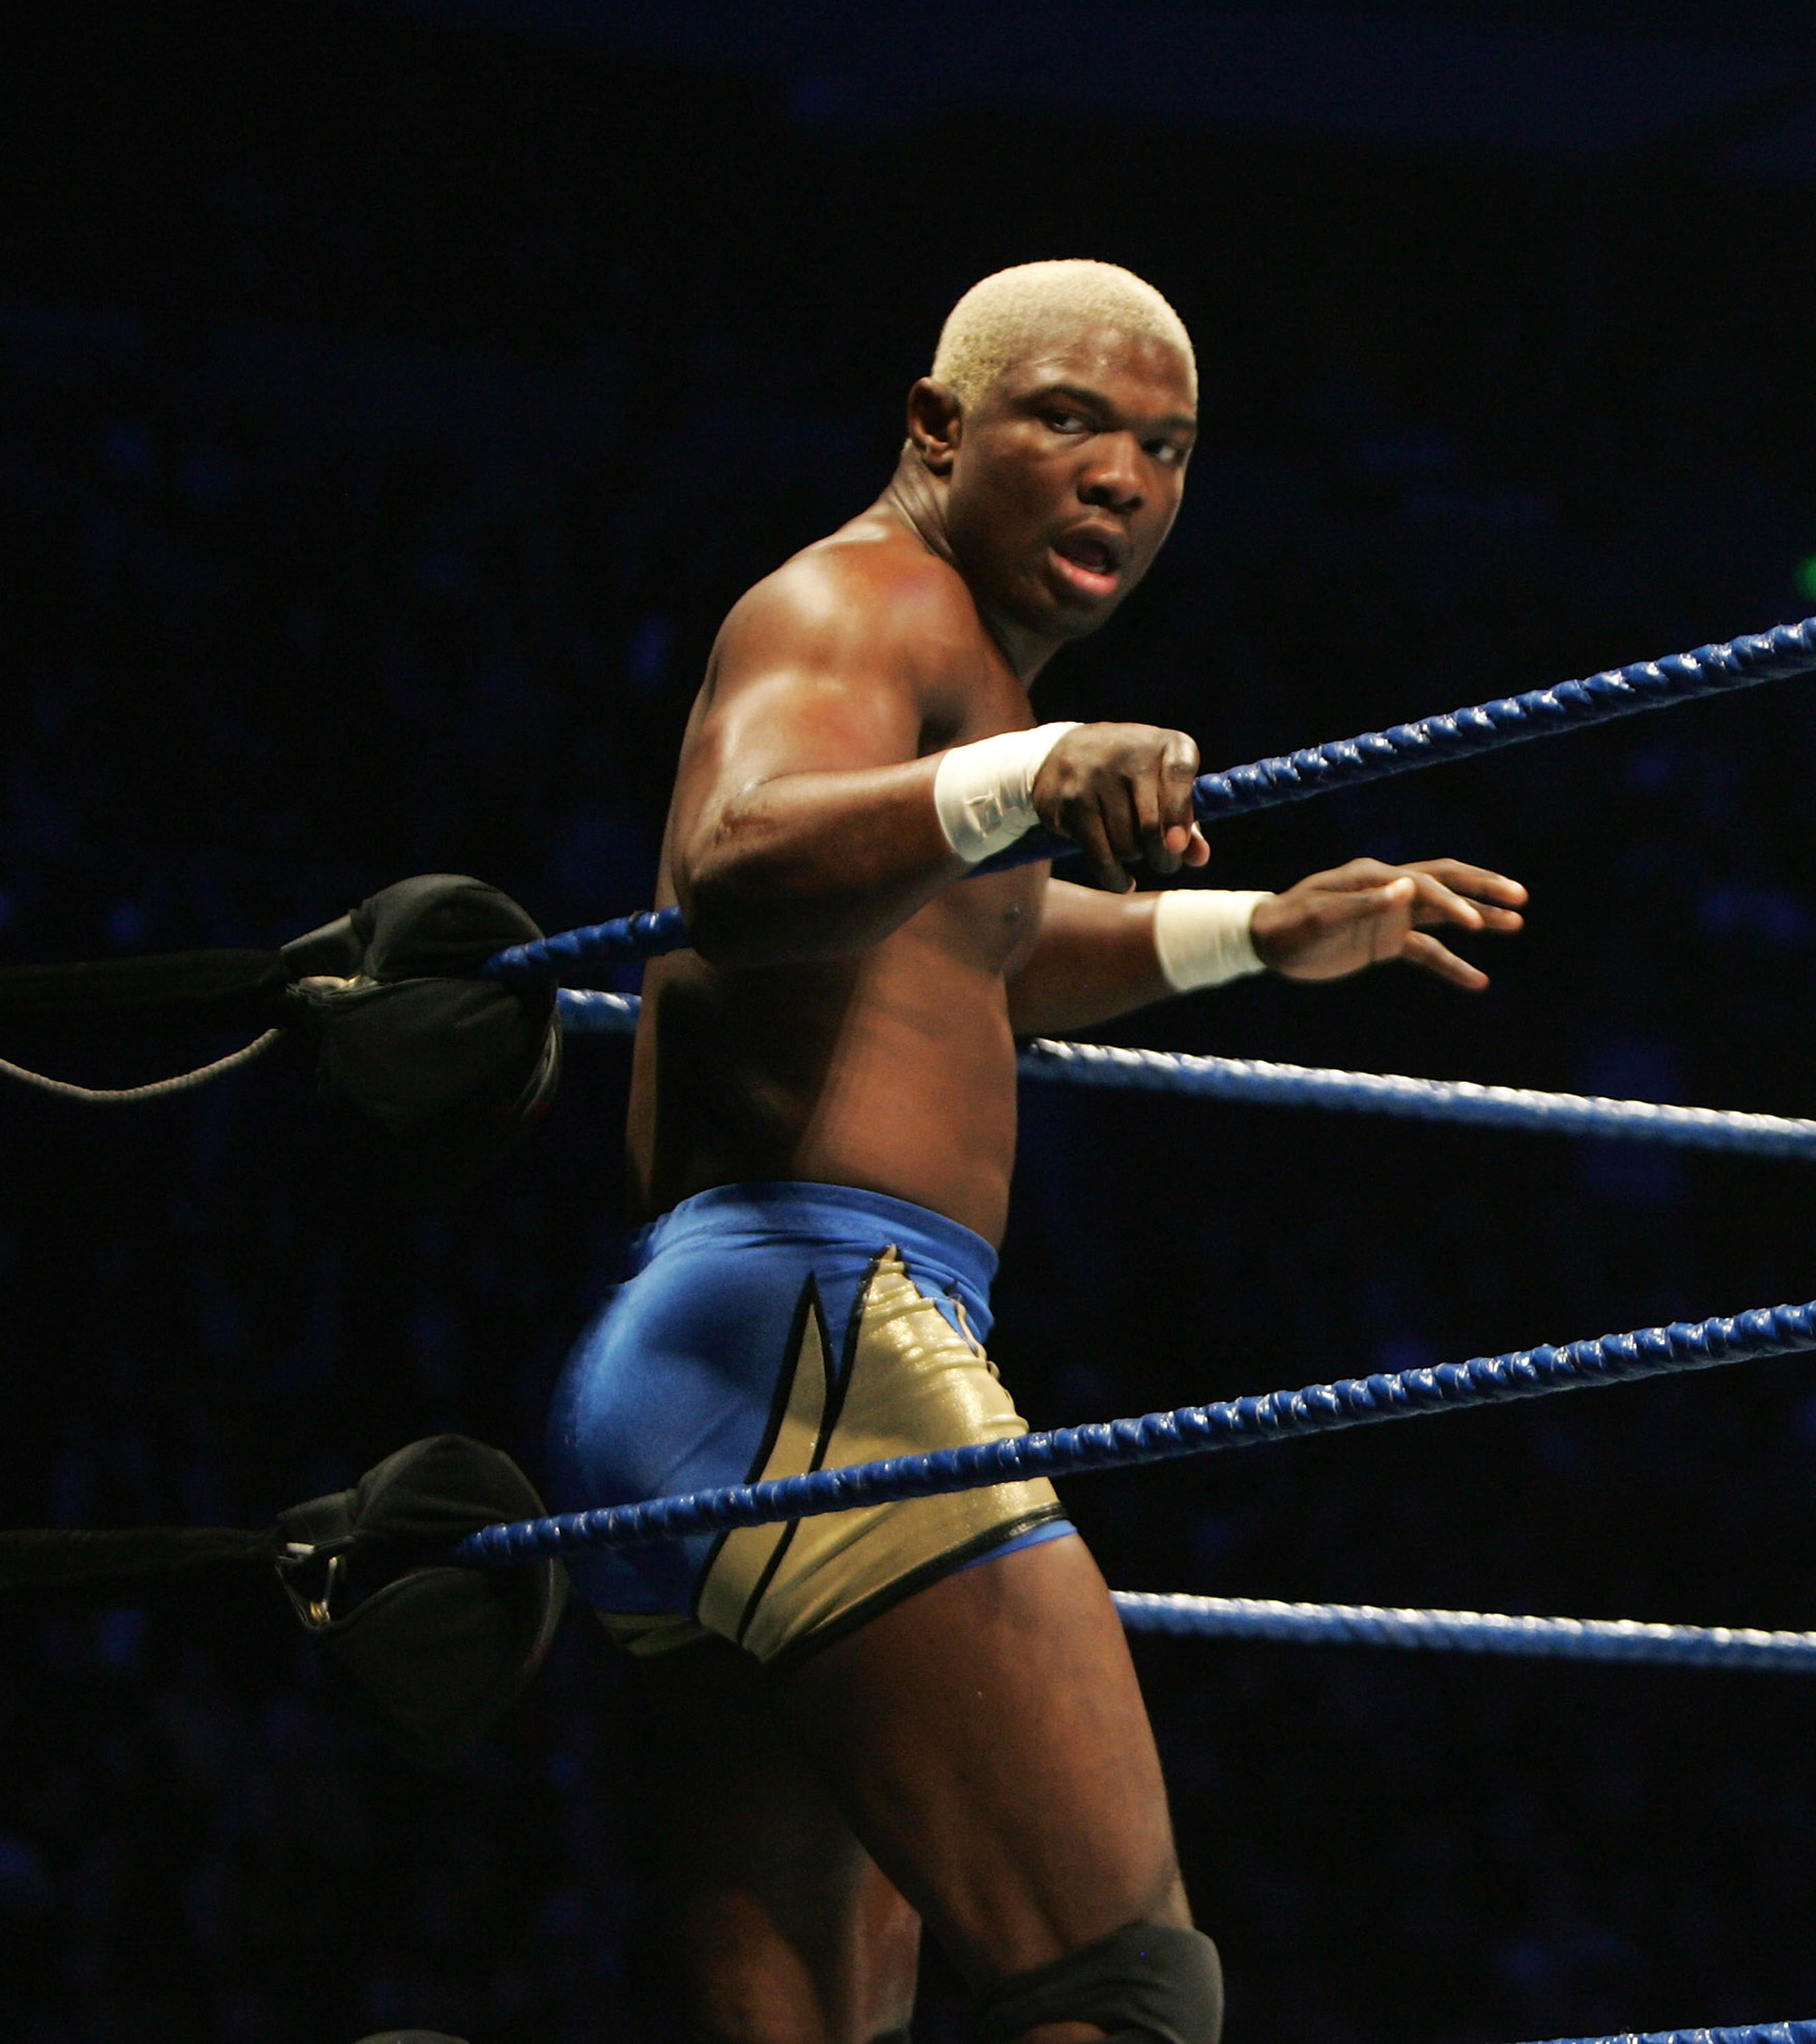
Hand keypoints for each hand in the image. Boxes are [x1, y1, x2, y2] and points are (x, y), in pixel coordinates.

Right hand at [1031, 724, 1212, 891]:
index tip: (1177, 845)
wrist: (1064, 752)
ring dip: (1135, 860)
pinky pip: (1100, 855)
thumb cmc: (1131, 775)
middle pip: (1151, 826)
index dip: (1180, 812)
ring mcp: (1096, 777)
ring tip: (1134, 851)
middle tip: (1165, 863)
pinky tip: (1123, 881)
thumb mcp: (1164, 785)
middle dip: (1163, 857)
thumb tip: (1199, 858)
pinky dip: (1115, 877)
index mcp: (1166, 745)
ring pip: (1126, 845)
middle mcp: (1129, 753)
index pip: (1178, 773)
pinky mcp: (1072, 802)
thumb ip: (1187, 821)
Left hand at [1250, 857, 1526, 989]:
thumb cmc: (1289, 925)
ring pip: (1444, 914)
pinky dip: (1452, 964)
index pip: (1426, 884)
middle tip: (1521, 897)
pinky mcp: (1386, 941)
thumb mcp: (1322, 916)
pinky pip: (1427, 951)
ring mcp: (1390, 915)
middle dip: (1484, 888)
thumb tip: (1409, 884)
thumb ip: (1366, 903)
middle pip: (1446, 883)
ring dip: (1479, 917)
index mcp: (1375, 877)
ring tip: (1517, 923)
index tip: (1474, 925)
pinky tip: (1478, 980)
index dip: (1453, 902)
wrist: (1265, 943)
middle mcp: (1388, 890)